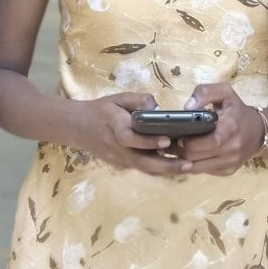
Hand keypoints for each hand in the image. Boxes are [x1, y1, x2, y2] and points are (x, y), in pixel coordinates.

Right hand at [73, 92, 188, 175]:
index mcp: (115, 127)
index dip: (148, 141)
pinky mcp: (121, 165)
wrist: (78, 127)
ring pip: (144, 168)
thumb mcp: (118, 98)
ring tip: (188, 167)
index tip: (166, 140)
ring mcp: (119, 159)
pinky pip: (141, 168)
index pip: (131, 138)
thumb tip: (158, 108)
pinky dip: (158, 169)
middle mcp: (117, 147)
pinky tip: (175, 166)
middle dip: (166, 165)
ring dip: (165, 170)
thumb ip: (138, 100)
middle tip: (189, 164)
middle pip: (142, 161)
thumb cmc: (101, 109)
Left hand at [177, 84, 264, 175]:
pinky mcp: (228, 171)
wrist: (259, 131)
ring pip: (196, 168)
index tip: (178, 133)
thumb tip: (187, 107)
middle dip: (179, 150)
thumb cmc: (237, 110)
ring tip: (178, 148)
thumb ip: (204, 92)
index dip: (185, 141)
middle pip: (194, 157)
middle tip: (173, 141)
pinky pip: (203, 171)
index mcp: (229, 129)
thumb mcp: (224, 93)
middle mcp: (231, 149)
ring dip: (184, 159)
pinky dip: (194, 164)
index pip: (201, 143)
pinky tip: (191, 154)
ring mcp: (230, 163)